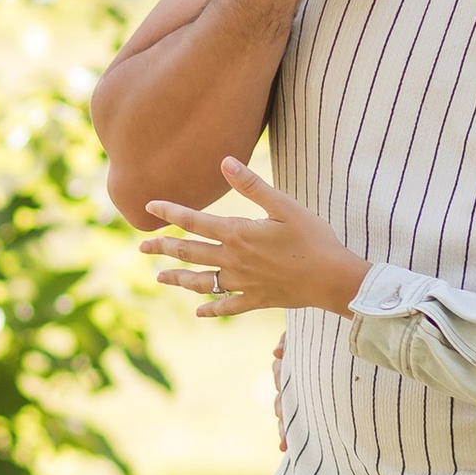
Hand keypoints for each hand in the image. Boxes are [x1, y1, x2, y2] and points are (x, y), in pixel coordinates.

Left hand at [144, 159, 368, 317]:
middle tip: (142, 245)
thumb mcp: (285, 206)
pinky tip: (200, 312)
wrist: (333, 279)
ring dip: (178, 279)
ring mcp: (243, 283)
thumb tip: (225, 162)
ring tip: (159, 277)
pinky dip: (212, 310)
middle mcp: (234, 260)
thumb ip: (253, 186)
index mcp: (238, 234)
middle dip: (163, 248)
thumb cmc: (314, 238)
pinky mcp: (257, 300)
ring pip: (201, 282)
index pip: (194, 222)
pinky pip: (227, 306)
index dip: (170, 212)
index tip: (149, 207)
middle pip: (190, 253)